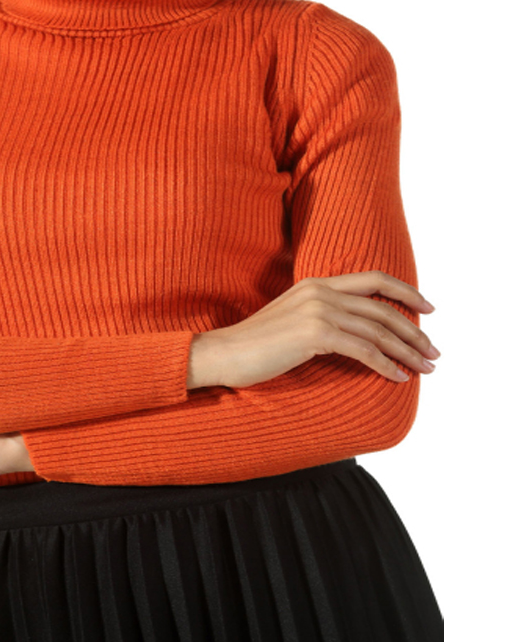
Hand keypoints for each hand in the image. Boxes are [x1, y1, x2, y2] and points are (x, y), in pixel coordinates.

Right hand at [187, 270, 440, 389]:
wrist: (223, 353)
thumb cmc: (254, 344)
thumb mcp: (291, 320)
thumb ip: (320, 316)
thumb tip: (350, 332)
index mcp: (316, 284)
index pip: (373, 279)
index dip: (406, 291)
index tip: (428, 309)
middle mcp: (320, 291)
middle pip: (382, 308)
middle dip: (414, 331)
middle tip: (434, 351)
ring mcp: (317, 310)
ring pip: (377, 331)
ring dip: (407, 351)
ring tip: (425, 368)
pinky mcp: (314, 334)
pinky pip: (362, 350)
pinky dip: (385, 365)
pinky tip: (398, 378)